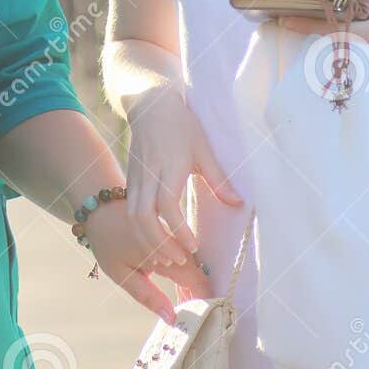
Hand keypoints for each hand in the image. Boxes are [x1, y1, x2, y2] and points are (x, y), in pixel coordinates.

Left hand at [84, 199, 212, 323]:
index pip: (192, 277)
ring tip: (186, 300)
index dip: (202, 296)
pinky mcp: (173, 231)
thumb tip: (172, 318)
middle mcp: (171, 241)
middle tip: (192, 311)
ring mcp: (174, 234)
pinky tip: (181, 286)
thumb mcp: (122, 274)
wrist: (102, 210)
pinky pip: (187, 254)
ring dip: (193, 283)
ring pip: (194, 263)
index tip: (202, 314)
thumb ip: (147, 296)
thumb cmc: (108, 243)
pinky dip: (187, 271)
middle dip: (198, 293)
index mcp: (160, 252)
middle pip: (197, 271)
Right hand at [125, 88, 242, 265]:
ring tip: (167, 259)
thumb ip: (218, 178)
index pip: (166, 205)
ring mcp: (135, 179)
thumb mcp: (203, 148)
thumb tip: (238, 203)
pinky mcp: (130, 182)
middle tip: (179, 262)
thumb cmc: (180, 125)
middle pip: (142, 218)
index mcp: (168, 167)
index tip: (193, 247)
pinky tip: (156, 242)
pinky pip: (130, 212)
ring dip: (147, 241)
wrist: (149, 106)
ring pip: (132, 218)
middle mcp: (147, 176)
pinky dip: (141, 232)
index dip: (177, 229)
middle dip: (159, 243)